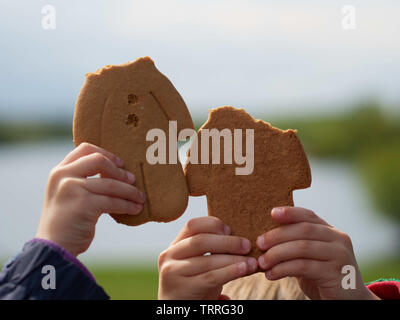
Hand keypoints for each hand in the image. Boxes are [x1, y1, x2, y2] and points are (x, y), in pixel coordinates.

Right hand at [36, 142, 145, 256]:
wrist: (54, 248)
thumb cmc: (66, 222)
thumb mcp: (67, 194)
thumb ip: (81, 180)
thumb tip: (116, 171)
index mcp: (59, 171)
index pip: (85, 149)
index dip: (106, 153)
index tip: (120, 163)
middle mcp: (63, 176)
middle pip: (99, 161)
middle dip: (119, 171)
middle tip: (133, 180)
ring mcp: (72, 188)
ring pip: (110, 184)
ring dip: (130, 191)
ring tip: (140, 198)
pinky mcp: (84, 204)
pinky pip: (113, 201)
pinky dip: (127, 205)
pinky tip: (135, 209)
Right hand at [158, 216, 257, 299]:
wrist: (179, 311)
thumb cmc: (195, 285)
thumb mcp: (198, 264)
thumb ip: (211, 251)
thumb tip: (242, 241)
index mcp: (175, 245)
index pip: (192, 225)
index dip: (212, 224)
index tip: (230, 229)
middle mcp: (169, 255)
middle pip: (200, 241)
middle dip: (227, 242)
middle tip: (247, 245)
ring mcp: (172, 272)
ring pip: (208, 260)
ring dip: (233, 260)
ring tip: (252, 262)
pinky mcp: (181, 289)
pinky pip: (210, 277)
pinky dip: (230, 272)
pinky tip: (243, 270)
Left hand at [256, 207, 378, 299]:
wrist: (348, 302)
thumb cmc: (322, 277)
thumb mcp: (310, 257)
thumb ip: (296, 244)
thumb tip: (265, 237)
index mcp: (331, 232)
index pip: (309, 215)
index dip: (290, 212)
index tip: (272, 213)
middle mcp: (338, 239)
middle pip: (303, 229)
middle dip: (277, 235)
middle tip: (259, 243)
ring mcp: (339, 255)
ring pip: (302, 247)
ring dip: (277, 253)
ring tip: (262, 262)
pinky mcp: (335, 273)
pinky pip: (303, 266)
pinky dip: (283, 269)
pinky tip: (271, 274)